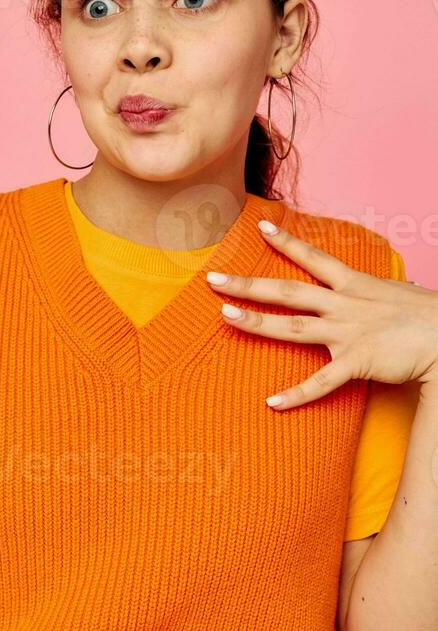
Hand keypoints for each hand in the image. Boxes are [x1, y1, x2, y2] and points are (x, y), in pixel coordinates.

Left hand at [206, 218, 437, 409]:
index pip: (313, 258)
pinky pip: (320, 382)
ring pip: (293, 327)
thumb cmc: (427, 315)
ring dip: (257, 322)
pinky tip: (272, 402)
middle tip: (214, 279)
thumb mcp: (395, 291)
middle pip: (287, 291)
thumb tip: (373, 286)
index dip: (287, 242)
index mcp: (354, 284)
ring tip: (226, 317)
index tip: (261, 228)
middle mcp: (344, 304)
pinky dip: (296, 394)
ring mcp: (347, 332)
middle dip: (249, 284)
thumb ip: (373, 290)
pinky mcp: (356, 362)